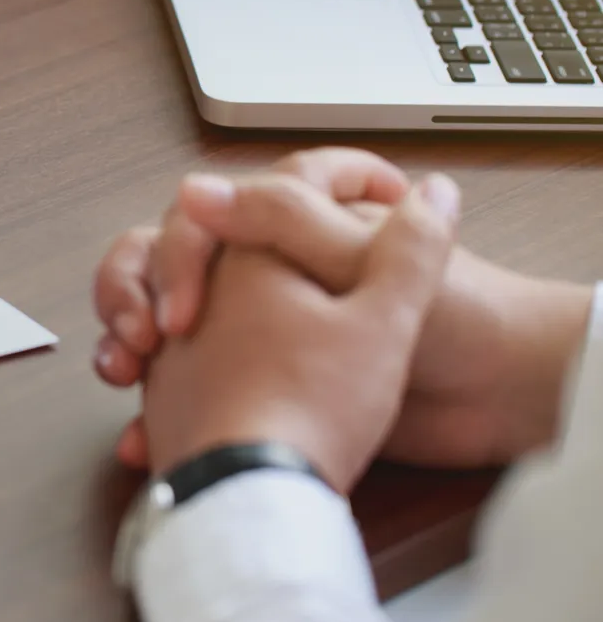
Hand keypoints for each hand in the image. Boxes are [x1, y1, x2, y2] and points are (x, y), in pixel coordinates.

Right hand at [94, 151, 592, 468]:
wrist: (495, 403)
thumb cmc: (454, 322)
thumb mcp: (359, 261)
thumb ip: (282, 218)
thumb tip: (197, 190)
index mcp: (292, 222)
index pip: (206, 208)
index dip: (185, 244)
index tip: (186, 296)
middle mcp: (264, 264)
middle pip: (166, 253)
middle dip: (139, 289)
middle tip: (149, 335)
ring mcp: (254, 321)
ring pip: (159, 312)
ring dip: (127, 335)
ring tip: (127, 370)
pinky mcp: (254, 377)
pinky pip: (181, 384)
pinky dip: (156, 406)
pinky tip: (144, 431)